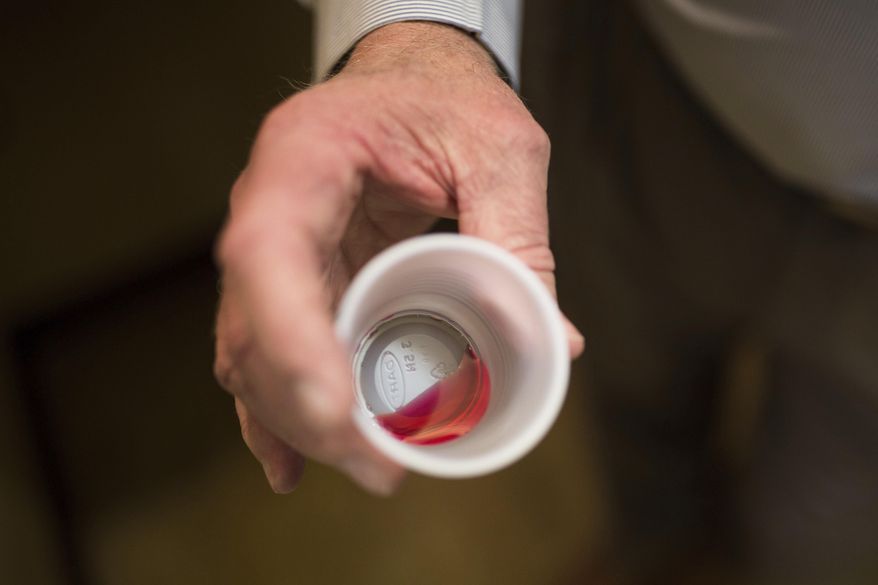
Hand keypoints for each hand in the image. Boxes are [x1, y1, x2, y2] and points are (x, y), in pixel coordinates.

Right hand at [214, 22, 583, 495]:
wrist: (413, 80)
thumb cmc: (449, 99)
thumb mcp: (501, 150)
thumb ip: (519, 238)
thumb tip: (551, 343)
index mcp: (307, 156)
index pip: (269, 252)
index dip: (290, 338)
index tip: (336, 410)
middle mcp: (270, 206)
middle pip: (256, 322)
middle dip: (308, 407)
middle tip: (382, 467)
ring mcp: (275, 248)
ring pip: (256, 351)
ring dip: (301, 423)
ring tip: (371, 469)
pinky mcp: (297, 281)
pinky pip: (272, 352)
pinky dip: (281, 412)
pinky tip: (294, 464)